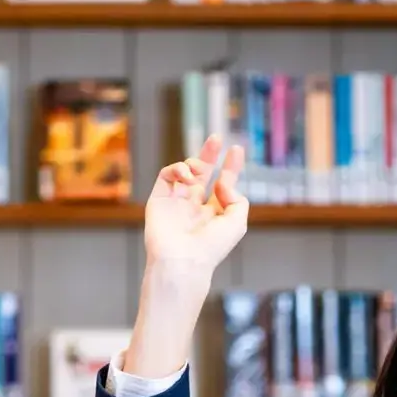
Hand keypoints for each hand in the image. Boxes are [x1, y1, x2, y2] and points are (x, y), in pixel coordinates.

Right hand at [144, 135, 248, 275]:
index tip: (236, 150)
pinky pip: (166, 175)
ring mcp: (176, 202)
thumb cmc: (211, 246)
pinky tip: (186, 175)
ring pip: (184, 172)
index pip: (223, 185)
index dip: (230, 167)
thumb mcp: (237, 223)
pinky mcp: (159, 199)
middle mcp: (195, 207)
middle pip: (203, 173)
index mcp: (214, 214)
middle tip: (217, 138)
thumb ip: (237, 198)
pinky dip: (176, 169)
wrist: (182, 258)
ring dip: (194, 164)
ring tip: (198, 171)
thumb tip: (222, 181)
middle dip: (209, 154)